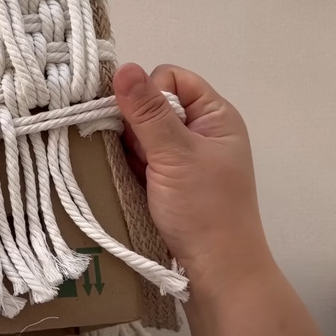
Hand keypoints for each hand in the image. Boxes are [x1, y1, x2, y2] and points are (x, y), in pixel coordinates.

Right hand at [113, 63, 272, 293]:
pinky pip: (135, 157)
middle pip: (151, 104)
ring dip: (125, 145)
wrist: (215, 268)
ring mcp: (180, 156)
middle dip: (131, 121)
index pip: (170, 78)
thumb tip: (123, 67)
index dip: (148, 92)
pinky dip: (125, 163)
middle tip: (129, 150)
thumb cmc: (203, 208)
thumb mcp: (174, 155)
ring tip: (124, 167)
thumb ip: (147, 112)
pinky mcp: (163, 179)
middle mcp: (197, 130)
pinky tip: (120, 176)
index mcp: (213, 116)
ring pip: (139, 132)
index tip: (134, 121)